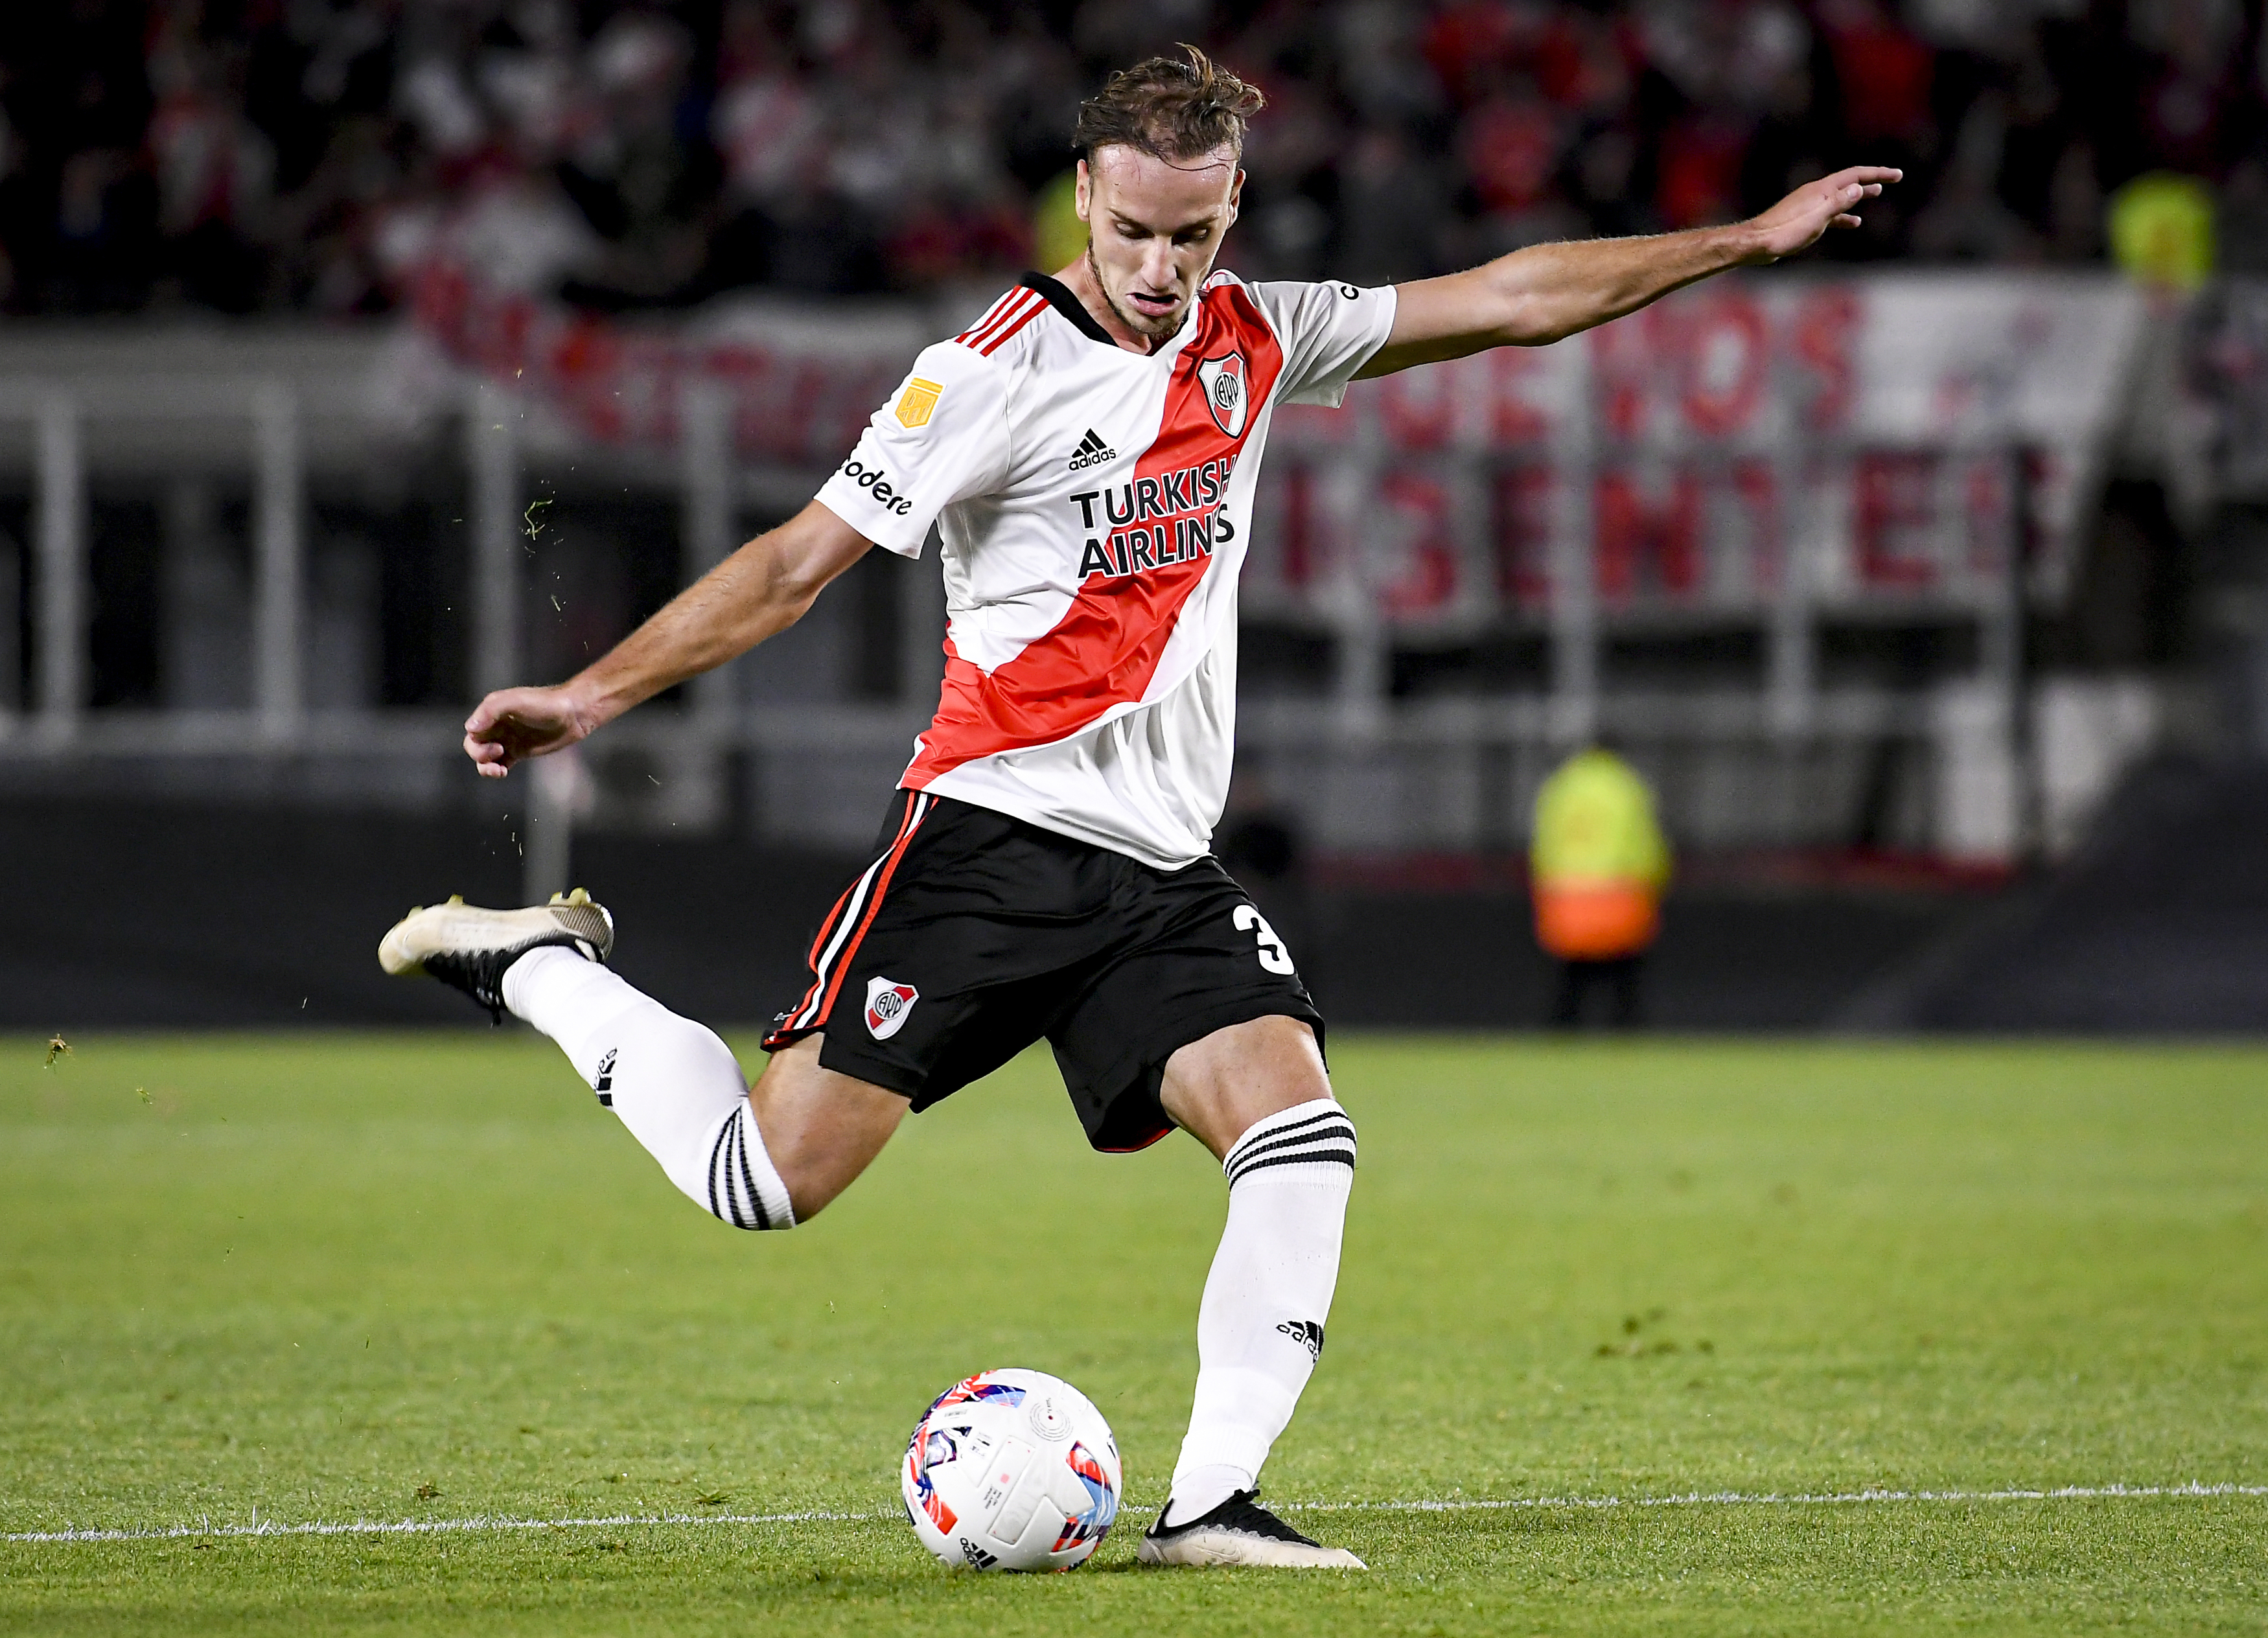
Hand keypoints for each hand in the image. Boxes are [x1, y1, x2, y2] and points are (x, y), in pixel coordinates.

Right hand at [463, 685, 598, 778]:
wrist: (573, 714)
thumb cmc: (545, 704)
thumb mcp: (516, 702)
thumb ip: (491, 711)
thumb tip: (470, 729)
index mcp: (492, 711)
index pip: (472, 730)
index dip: (476, 740)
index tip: (495, 743)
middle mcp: (497, 725)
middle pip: (474, 745)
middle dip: (480, 754)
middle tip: (499, 752)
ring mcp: (507, 739)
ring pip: (484, 758)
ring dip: (485, 767)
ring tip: (499, 770)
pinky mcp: (519, 752)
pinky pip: (499, 764)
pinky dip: (496, 770)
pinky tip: (503, 772)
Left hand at [1743, 166, 1902, 262]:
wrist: (1757, 244)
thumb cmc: (1784, 232)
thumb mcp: (1816, 218)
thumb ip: (1838, 203)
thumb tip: (1860, 188)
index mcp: (1821, 189)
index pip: (1855, 175)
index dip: (1878, 173)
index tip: (1897, 175)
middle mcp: (1816, 193)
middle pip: (1850, 182)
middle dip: (1872, 179)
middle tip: (1893, 178)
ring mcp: (1810, 205)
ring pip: (1842, 197)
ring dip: (1860, 195)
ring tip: (1877, 194)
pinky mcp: (1805, 219)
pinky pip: (1831, 213)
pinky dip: (1845, 215)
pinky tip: (1854, 223)